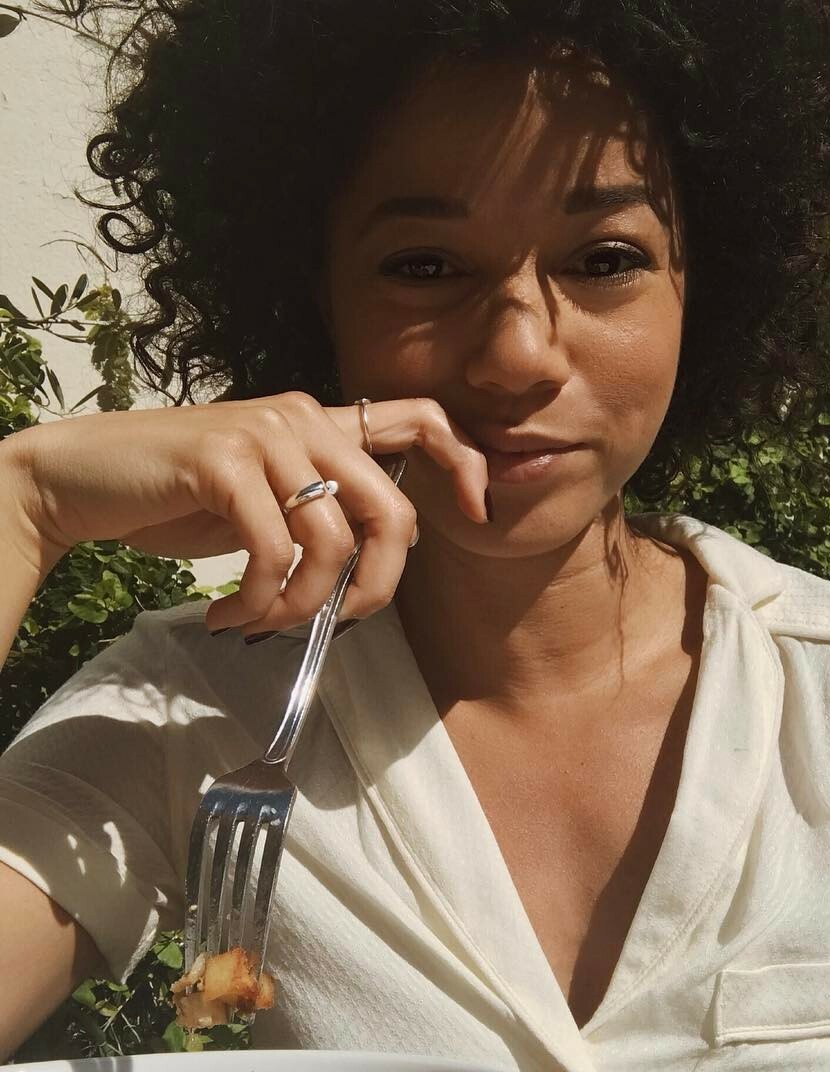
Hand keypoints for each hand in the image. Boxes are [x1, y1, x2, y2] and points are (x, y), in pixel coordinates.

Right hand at [9, 391, 488, 634]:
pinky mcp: (223, 461)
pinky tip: (227, 613)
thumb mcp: (266, 500)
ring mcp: (264, 434)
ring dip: (302, 605)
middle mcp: (303, 418)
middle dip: (377, 587)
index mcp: (322, 423)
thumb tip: (372, 569)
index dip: (464, 463)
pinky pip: (274, 552)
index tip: (476, 515)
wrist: (83, 479)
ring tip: (260, 622)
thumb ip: (319, 511)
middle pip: (392, 511)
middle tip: (340, 624)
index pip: (420, 418)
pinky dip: (258, 600)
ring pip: (332, 542)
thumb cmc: (179, 498)